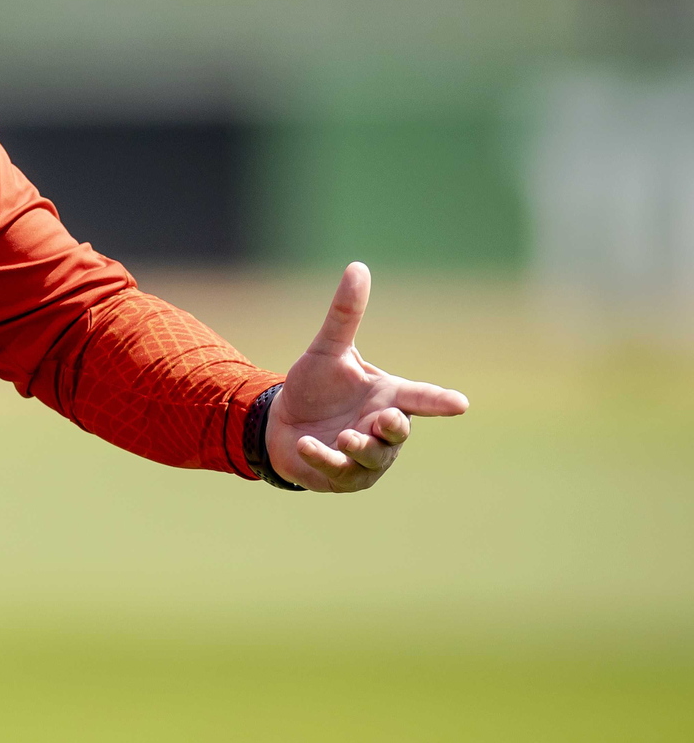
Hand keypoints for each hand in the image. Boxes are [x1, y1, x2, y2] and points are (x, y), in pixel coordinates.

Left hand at [266, 263, 469, 492]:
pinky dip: (324, 459)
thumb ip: (345, 314)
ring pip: (374, 457)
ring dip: (362, 447)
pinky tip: (305, 445)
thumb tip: (358, 266)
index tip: (460, 403)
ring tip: (345, 436)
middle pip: (400, 431)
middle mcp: (383, 428)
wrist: (282, 424)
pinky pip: (339, 471)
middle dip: (395, 427)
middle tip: (386, 419)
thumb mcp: (328, 350)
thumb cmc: (315, 387)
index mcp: (388, 396)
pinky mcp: (344, 476)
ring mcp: (367, 456)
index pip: (420, 397)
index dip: (439, 400)